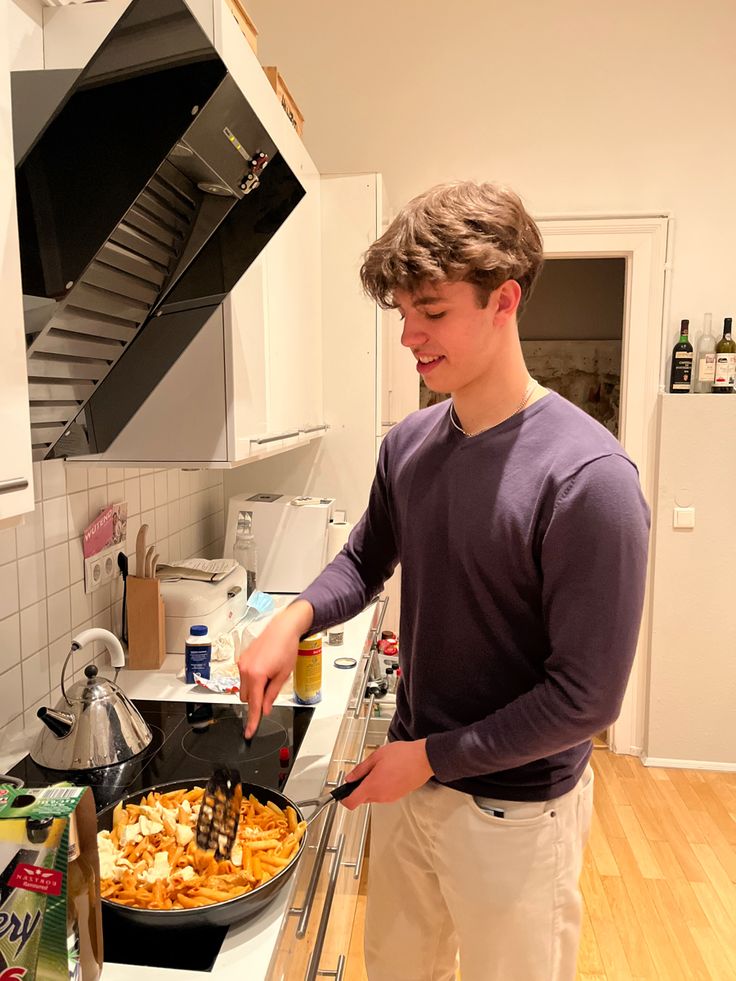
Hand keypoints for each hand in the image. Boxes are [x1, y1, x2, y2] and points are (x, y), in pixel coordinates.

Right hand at [238, 600, 312, 737]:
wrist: (283, 628)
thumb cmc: (286, 648)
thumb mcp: (283, 675)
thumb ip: (272, 694)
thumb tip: (265, 709)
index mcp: (256, 675)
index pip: (253, 705)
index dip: (252, 720)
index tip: (249, 732)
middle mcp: (245, 670)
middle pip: (246, 698)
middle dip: (257, 699)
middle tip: (272, 688)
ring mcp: (242, 664)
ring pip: (244, 688)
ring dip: (254, 689)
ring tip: (270, 674)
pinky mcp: (242, 659)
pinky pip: (244, 677)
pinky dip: (252, 679)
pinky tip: (265, 668)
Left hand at [338, 739, 433, 809]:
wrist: (424, 759)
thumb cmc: (403, 756)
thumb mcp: (376, 756)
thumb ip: (361, 769)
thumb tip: (350, 778)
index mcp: (372, 786)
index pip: (351, 803)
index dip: (343, 799)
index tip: (342, 793)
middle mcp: (381, 796)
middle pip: (362, 798)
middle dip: (360, 788)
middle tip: (364, 772)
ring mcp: (390, 797)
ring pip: (373, 796)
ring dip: (372, 786)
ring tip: (380, 769)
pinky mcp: (398, 796)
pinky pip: (384, 795)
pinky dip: (381, 787)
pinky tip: (388, 773)